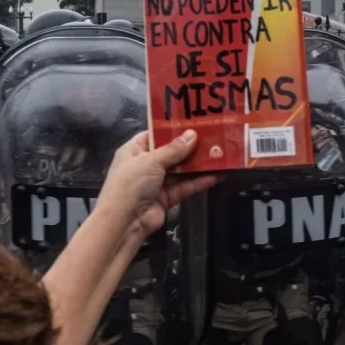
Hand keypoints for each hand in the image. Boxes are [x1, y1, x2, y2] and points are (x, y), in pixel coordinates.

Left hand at [96, 130, 220, 236]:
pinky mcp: (166, 198)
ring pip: (180, 171)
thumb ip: (174, 149)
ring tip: (219, 156)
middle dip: (189, 147)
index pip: (154, 135)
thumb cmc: (131, 183)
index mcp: (134, 150)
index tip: (192, 122)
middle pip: (170, 153)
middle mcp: (145, 165)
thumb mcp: (151, 160)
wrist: (124, 222)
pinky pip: (184, 187)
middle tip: (212, 137)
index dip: (171, 129)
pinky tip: (216, 176)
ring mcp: (156, 182)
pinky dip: (199, 182)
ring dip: (198, 165)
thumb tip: (192, 134)